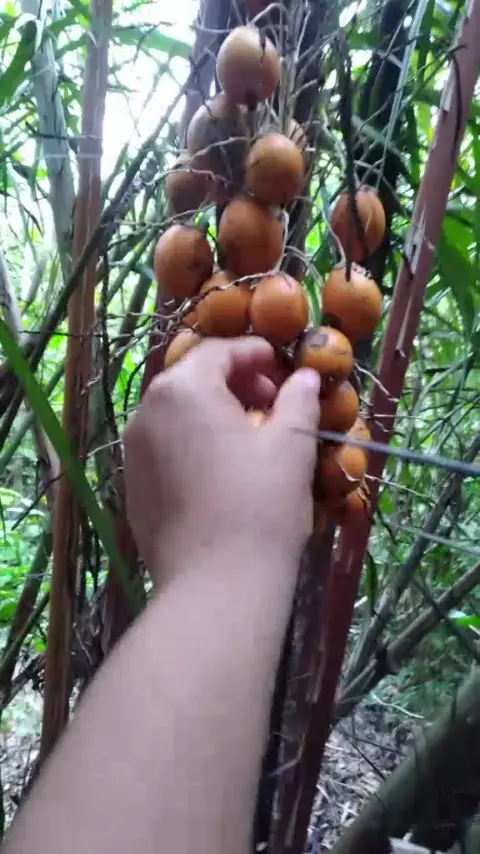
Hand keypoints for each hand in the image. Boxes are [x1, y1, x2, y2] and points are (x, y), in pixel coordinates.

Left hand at [123, 336, 319, 585]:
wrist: (216, 585)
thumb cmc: (260, 505)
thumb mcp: (291, 446)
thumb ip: (298, 401)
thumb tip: (304, 377)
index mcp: (183, 389)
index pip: (219, 351)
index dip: (256, 354)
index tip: (284, 370)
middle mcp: (146, 412)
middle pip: (193, 380)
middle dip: (236, 384)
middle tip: (273, 406)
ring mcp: (134, 452)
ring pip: (178, 416)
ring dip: (215, 414)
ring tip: (252, 440)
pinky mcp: (133, 487)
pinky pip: (166, 449)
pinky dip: (194, 444)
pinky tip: (223, 473)